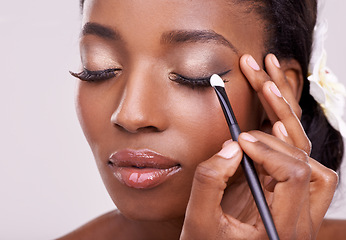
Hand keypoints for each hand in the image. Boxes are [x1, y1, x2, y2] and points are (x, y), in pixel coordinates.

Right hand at [180, 54, 337, 239]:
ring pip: (304, 150)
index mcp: (284, 227)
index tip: (239, 138)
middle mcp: (299, 215)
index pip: (294, 174)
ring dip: (285, 116)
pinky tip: (266, 106)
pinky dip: (280, 128)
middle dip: (280, 115)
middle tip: (258, 78)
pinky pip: (291, 153)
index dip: (267, 149)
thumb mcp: (199, 223)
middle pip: (307, 155)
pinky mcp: (281, 191)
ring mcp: (294, 202)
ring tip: (265, 81)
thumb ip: (210, 183)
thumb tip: (230, 146)